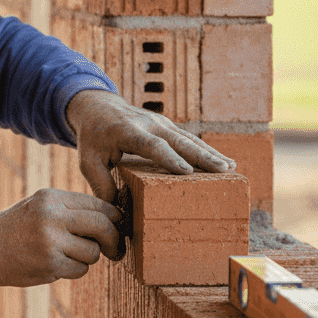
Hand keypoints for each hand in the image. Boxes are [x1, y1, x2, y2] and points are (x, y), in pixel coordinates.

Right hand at [0, 188, 121, 298]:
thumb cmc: (15, 228)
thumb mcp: (39, 206)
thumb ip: (71, 209)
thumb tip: (114, 219)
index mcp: (52, 197)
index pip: (98, 204)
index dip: (115, 217)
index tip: (118, 227)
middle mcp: (52, 215)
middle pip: (103, 225)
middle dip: (114, 240)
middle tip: (116, 250)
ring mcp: (50, 241)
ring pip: (93, 251)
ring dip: (88, 257)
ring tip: (66, 255)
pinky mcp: (50, 264)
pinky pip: (80, 269)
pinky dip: (74, 270)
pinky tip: (55, 265)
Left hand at [64, 89, 235, 207]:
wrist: (97, 107)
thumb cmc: (92, 137)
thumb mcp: (87, 160)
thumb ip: (100, 184)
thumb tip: (119, 210)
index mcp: (127, 131)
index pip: (151, 145)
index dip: (170, 158)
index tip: (188, 172)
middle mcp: (148, 124)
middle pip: (179, 140)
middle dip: (202, 155)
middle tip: (224, 170)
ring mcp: (160, 123)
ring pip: (188, 138)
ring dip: (210, 152)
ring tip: (231, 168)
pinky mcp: (167, 126)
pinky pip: (188, 138)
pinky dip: (206, 149)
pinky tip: (223, 162)